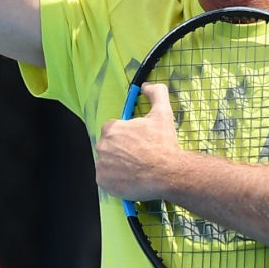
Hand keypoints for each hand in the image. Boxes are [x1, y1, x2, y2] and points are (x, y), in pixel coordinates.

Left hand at [96, 83, 181, 200]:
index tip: (138, 142)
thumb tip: (147, 86)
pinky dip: (115, 180)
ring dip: (117, 165)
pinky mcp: (103, 181)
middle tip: (139, 156)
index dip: (126, 136)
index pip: (112, 130)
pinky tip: (130, 178)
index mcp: (111, 129)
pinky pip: (106, 179)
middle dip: (120, 150)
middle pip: (108, 147)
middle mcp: (102, 146)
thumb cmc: (163, 144)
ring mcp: (101, 165)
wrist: (168, 172)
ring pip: (107, 163)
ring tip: (136, 168)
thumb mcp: (162, 113)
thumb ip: (156, 93)